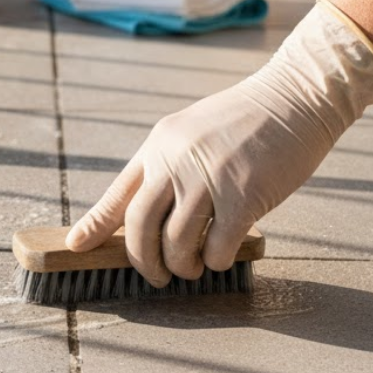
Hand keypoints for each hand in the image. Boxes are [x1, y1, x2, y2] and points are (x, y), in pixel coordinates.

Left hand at [66, 0, 372, 285]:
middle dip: (142, 261)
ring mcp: (208, 178)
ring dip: (181, 266)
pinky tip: (220, 259)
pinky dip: (215, 261)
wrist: (295, 95)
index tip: (76, 246)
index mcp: (158, 146)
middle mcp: (175, 161)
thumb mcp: (192, 133)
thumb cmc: (247, 121)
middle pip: (139, 225)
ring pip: (176, 242)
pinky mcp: (244, 195)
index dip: (95, 226)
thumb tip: (151, 212)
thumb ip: (169, 166)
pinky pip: (217, 245)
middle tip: (154, 277)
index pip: (118, 194)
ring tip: (190, 270)